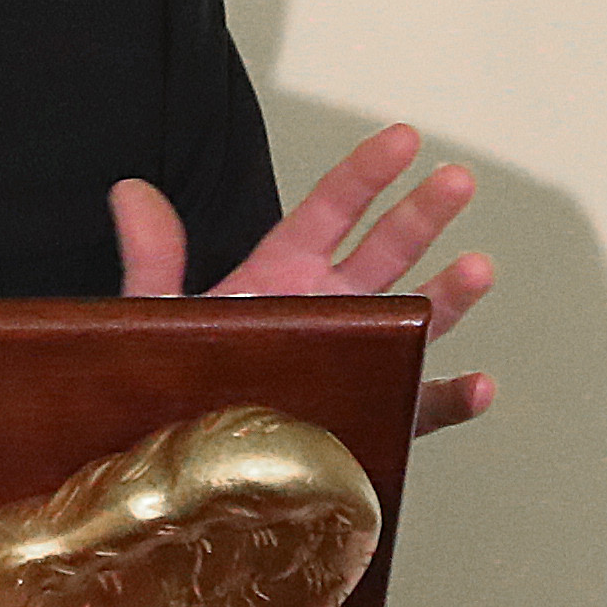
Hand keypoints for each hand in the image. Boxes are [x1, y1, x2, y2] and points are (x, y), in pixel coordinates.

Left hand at [112, 123, 495, 436]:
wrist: (185, 466)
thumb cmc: (176, 384)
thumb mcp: (158, 316)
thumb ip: (154, 257)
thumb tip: (129, 192)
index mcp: (284, 274)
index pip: (332, 210)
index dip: (367, 174)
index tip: (404, 140)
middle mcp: (332, 309)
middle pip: (387, 251)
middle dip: (422, 215)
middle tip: (457, 180)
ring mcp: (359, 361)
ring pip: (416, 320)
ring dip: (448, 295)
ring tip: (477, 270)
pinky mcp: (373, 417)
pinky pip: (419, 406)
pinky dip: (451, 398)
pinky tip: (476, 386)